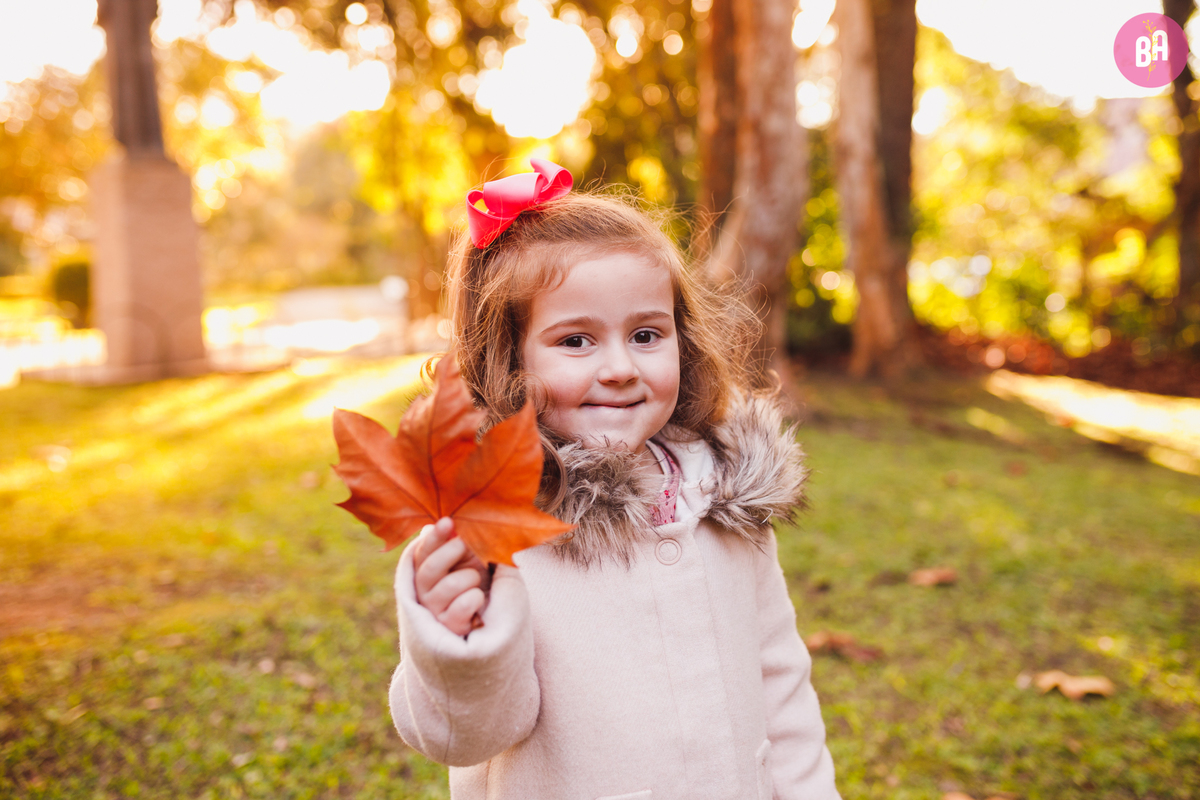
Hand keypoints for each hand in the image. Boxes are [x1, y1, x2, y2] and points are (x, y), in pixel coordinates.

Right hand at [412, 517, 490, 635]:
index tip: (448, 522)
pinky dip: (475, 598)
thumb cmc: (484, 580)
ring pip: (449, 586)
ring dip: (471, 578)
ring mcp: (435, 610)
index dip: (435, 537)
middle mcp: (425, 591)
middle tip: (465, 544)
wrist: (498, 614)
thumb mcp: (475, 558)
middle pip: (430, 569)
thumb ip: (462, 542)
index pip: (423, 552)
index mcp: (427, 569)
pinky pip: (461, 607)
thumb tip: (452, 524)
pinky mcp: (449, 627)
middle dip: (450, 552)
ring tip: (477, 581)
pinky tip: (478, 599)